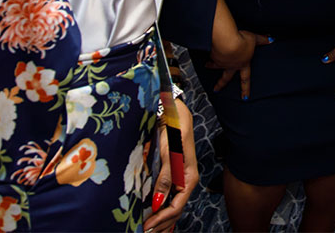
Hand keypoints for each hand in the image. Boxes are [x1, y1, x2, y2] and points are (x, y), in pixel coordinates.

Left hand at [144, 100, 198, 231]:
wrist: (175, 112)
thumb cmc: (175, 129)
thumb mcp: (169, 152)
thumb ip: (166, 177)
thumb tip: (158, 202)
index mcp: (189, 177)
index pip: (176, 206)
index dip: (161, 219)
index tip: (146, 225)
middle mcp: (186, 181)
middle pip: (175, 210)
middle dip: (161, 224)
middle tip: (145, 232)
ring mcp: (180, 179)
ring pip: (172, 206)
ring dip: (162, 220)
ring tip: (149, 229)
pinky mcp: (173, 175)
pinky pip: (169, 198)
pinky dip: (162, 209)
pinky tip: (155, 215)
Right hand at [206, 30, 270, 98]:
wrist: (227, 42)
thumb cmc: (242, 41)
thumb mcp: (254, 39)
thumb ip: (262, 40)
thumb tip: (271, 39)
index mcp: (242, 64)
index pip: (245, 79)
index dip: (246, 89)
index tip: (245, 97)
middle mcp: (231, 65)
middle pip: (225, 78)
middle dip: (220, 84)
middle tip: (216, 90)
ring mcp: (221, 61)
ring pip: (215, 66)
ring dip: (211, 66)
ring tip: (207, 65)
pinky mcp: (213, 55)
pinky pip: (210, 55)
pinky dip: (208, 53)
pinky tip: (206, 50)